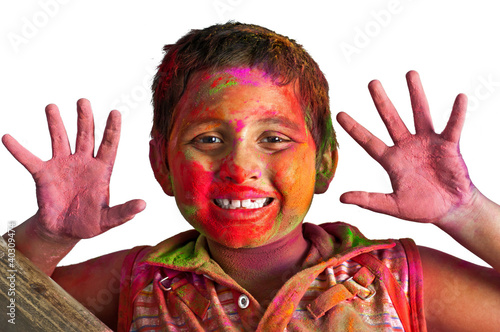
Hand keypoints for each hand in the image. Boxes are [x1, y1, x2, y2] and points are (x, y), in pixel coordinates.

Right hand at [2, 99, 145, 241]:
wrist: (63, 231)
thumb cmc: (89, 223)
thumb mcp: (108, 220)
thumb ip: (124, 212)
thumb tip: (143, 205)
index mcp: (101, 171)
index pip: (109, 146)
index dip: (112, 130)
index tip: (115, 112)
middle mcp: (83, 163)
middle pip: (86, 136)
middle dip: (85, 118)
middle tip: (83, 101)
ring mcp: (63, 166)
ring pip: (60, 139)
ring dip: (56, 124)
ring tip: (51, 106)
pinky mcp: (44, 174)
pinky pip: (29, 160)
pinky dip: (19, 150)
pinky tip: (8, 137)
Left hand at [337, 71, 474, 224]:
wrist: (451, 210)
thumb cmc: (422, 208)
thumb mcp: (393, 206)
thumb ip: (369, 201)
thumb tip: (341, 198)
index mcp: (391, 160)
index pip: (368, 141)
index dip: (354, 128)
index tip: (339, 114)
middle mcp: (406, 147)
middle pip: (391, 119)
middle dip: (381, 101)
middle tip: (372, 82)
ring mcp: (427, 143)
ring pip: (420, 114)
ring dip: (415, 94)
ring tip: (410, 73)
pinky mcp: (448, 145)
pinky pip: (452, 126)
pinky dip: (457, 113)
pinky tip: (459, 97)